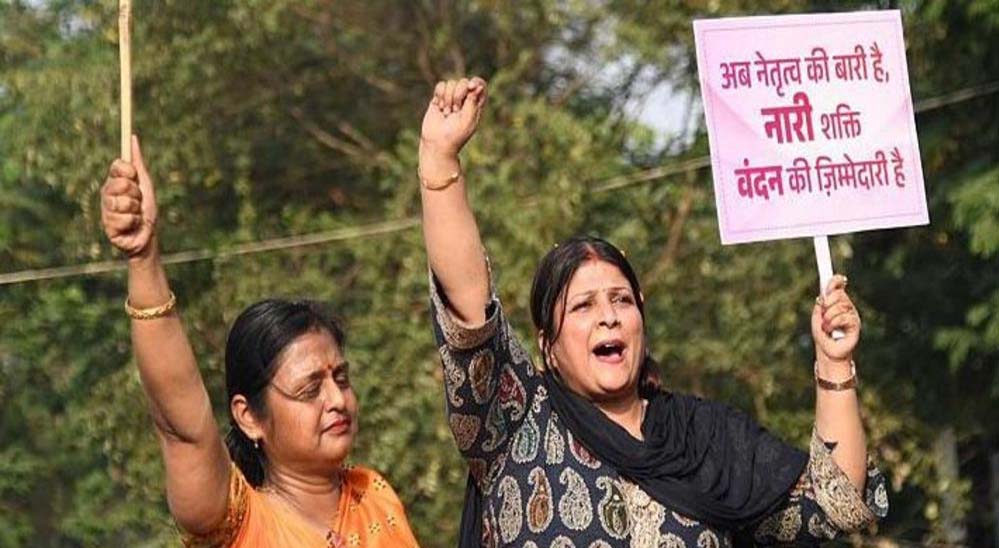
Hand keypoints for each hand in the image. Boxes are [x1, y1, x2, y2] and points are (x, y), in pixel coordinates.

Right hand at [101, 135, 157, 258]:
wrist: (148, 236)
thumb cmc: (146, 210)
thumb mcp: (145, 184)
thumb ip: (138, 163)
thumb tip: (133, 137)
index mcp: (114, 183)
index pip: (117, 166)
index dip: (128, 171)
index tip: (134, 177)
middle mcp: (107, 195)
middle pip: (121, 184)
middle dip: (136, 194)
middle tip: (138, 202)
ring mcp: (106, 210)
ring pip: (123, 202)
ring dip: (136, 210)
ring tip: (136, 215)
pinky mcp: (108, 226)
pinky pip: (125, 218)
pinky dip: (134, 223)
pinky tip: (132, 226)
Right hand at [419, 77, 486, 157]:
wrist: (437, 143)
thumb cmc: (455, 135)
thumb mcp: (468, 120)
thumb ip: (472, 102)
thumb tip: (478, 86)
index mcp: (476, 104)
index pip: (480, 85)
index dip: (476, 82)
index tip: (471, 87)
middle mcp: (464, 99)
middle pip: (464, 82)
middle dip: (458, 94)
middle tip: (455, 110)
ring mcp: (451, 98)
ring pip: (451, 83)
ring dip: (447, 99)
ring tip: (447, 113)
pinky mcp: (439, 98)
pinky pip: (441, 85)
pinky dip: (439, 95)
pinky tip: (439, 107)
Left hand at [811, 275, 859, 363]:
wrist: (827, 350)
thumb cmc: (822, 333)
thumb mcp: (817, 316)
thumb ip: (821, 304)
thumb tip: (823, 295)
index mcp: (837, 300)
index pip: (839, 284)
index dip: (835, 281)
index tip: (828, 285)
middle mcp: (846, 305)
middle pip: (839, 294)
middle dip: (828, 303)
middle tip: (823, 313)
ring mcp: (852, 314)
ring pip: (840, 306)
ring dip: (828, 317)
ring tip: (826, 326)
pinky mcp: (855, 324)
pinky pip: (843, 317)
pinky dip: (832, 324)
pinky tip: (831, 330)